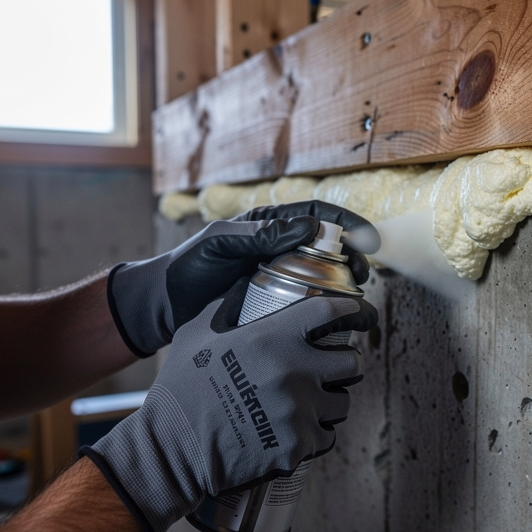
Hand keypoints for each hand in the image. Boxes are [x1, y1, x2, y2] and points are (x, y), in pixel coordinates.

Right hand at [81, 278, 377, 531]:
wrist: (173, 449)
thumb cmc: (182, 388)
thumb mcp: (198, 333)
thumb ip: (228, 304)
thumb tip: (246, 281)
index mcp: (273, 338)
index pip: (331, 313)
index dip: (352, 309)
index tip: (361, 312)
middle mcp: (294, 372)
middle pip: (351, 360)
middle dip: (345, 360)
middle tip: (333, 364)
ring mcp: (300, 411)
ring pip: (342, 401)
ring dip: (331, 398)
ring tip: (314, 399)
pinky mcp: (298, 446)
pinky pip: (327, 435)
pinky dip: (317, 432)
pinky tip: (300, 428)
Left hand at [108, 200, 378, 356]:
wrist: (163, 306)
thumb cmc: (187, 268)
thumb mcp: (219, 244)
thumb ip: (259, 234)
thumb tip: (308, 226)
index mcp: (266, 226)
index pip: (315, 215)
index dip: (346, 223)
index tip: (369, 238)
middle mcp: (276, 248)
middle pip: (326, 245)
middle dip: (352, 255)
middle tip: (363, 273)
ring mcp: (276, 276)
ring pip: (320, 274)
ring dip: (343, 281)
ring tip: (355, 294)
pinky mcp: (272, 303)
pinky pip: (304, 300)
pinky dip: (324, 305)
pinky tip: (333, 316)